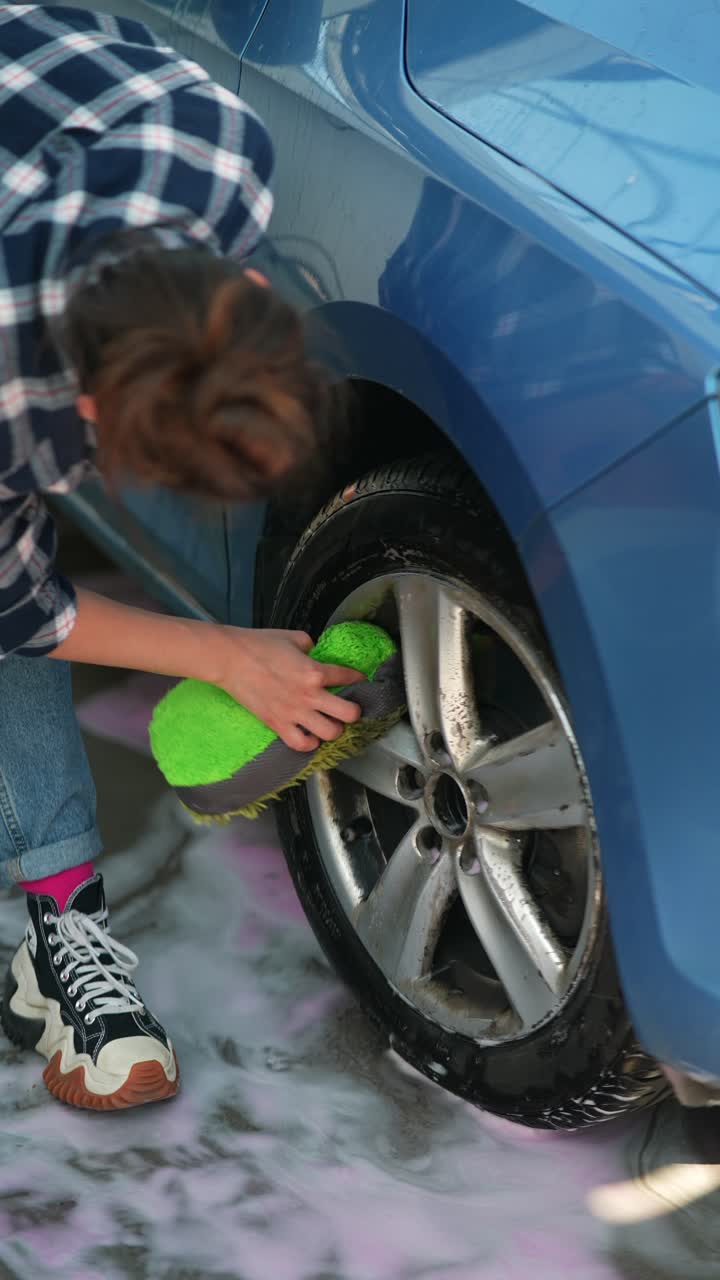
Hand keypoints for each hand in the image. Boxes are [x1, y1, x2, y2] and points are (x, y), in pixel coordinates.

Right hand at [217, 627, 363, 750]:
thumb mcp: (294, 637)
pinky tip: (311, 735)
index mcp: (315, 671)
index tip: (358, 679)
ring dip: (334, 728)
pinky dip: (310, 743)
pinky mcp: (278, 724)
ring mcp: (294, 713)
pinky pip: (302, 744)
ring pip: (330, 733)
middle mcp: (309, 696)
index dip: (358, 678)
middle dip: (353, 711)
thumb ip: (312, 647)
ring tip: (329, 722)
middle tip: (347, 707)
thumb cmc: (259, 645)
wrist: (230, 660)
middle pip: (349, 714)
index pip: (349, 677)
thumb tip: (317, 654)